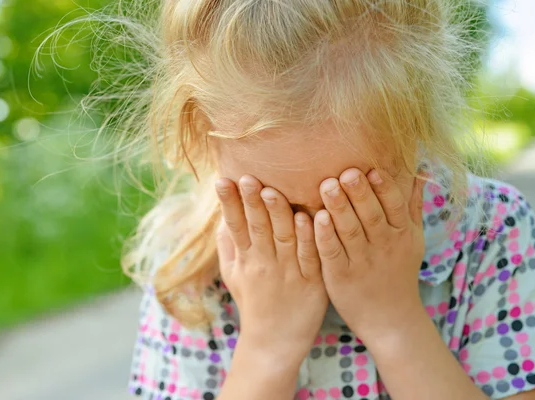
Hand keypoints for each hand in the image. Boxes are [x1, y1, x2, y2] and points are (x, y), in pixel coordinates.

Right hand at [215, 175, 327, 364]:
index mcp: (246, 260)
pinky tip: (308, 218)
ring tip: (272, 190)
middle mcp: (264, 265)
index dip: (229, 203)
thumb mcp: (233, 276)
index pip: (235, 226)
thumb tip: (222, 217)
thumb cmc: (254, 303)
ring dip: (278, 214)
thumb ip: (228, 246)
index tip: (223, 180)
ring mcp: (288, 274)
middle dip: (251, 201)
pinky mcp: (312, 284)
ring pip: (283, 238)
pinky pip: (309, 258)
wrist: (274, 344)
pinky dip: (308, 238)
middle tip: (247, 177)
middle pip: (257, 228)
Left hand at [313, 168, 425, 342]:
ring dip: (339, 208)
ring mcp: (362, 262)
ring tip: (327, 185)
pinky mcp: (340, 277)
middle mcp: (383, 246)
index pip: (394, 206)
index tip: (372, 169)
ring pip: (350, 231)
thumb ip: (412, 206)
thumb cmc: (399, 272)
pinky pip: (332, 252)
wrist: (390, 319)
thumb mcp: (413, 240)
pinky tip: (316, 218)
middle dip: (359, 193)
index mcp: (401, 234)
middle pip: (371, 215)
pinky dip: (325, 236)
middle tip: (345, 172)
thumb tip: (419, 170)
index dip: (384, 188)